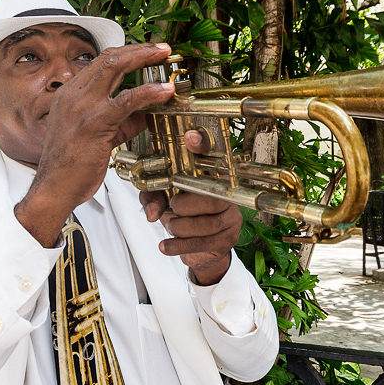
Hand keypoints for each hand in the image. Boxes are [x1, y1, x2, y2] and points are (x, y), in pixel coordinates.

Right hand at [16, 43, 173, 245]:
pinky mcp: (95, 122)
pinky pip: (126, 100)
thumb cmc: (70, 167)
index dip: (126, 53)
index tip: (146, 52)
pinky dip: (148, 92)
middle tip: (161, 48)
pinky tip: (164, 90)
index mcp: (69, 95)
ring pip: (115, 68)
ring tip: (164, 55)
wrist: (53, 189)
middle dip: (138, 49)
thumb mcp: (98, 138)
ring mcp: (82, 106)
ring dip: (143, 57)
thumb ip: (121, 123)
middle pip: (108, 58)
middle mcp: (73, 95)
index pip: (99, 63)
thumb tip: (146, 115)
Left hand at [140, 130, 242, 284]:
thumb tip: (152, 212)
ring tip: (171, 227)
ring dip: (182, 229)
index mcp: (211, 177)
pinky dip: (181, 247)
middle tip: (173, 209)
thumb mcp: (162, 200)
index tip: (190, 137)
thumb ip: (153, 199)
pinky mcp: (229, 238)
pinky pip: (205, 244)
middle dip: (186, 207)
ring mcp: (231, 217)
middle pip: (212, 197)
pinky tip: (167, 245)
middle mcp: (226, 194)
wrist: (201, 246)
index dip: (202, 145)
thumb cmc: (183, 215)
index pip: (211, 155)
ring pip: (208, 224)